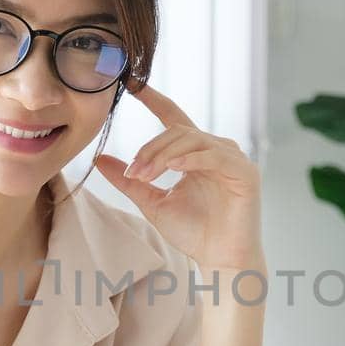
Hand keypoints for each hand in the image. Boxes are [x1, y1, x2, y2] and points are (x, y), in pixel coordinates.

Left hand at [92, 83, 264, 273]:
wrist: (220, 261)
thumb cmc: (193, 232)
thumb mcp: (152, 202)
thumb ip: (129, 180)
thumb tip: (99, 158)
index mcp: (195, 154)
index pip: (173, 118)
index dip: (154, 99)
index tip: (132, 84)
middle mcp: (215, 150)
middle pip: (177, 131)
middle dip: (150, 149)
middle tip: (133, 172)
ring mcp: (232, 159)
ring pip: (192, 140)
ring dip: (164, 155)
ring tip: (146, 175)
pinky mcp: (245, 172)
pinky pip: (214, 155)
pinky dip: (191, 158)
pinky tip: (174, 166)